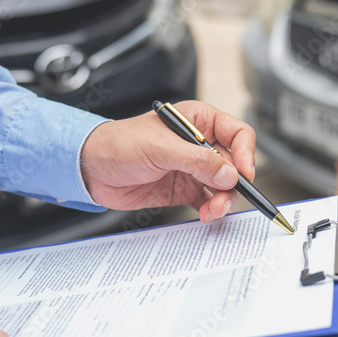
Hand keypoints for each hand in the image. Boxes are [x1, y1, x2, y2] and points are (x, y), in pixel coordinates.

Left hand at [79, 101, 255, 222]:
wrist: (91, 169)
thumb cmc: (118, 144)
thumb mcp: (160, 148)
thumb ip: (197, 160)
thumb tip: (228, 173)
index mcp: (198, 121)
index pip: (237, 133)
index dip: (246, 153)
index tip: (244, 173)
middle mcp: (199, 144)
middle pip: (234, 164)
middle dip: (233, 184)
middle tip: (224, 198)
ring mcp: (192, 168)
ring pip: (224, 186)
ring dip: (223, 200)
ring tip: (213, 211)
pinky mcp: (184, 188)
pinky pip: (208, 200)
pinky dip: (212, 209)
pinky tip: (207, 215)